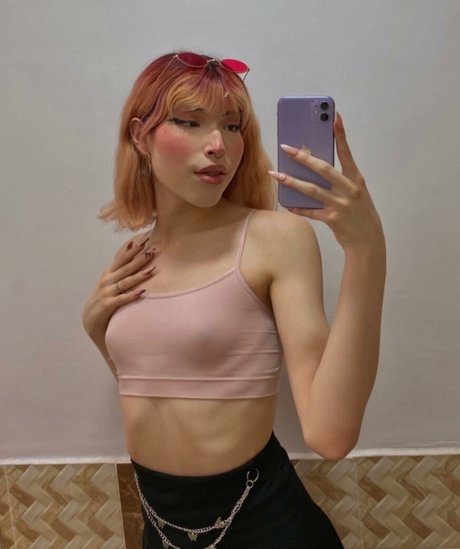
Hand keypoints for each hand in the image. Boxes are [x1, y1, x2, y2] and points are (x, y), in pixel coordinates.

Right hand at [81, 234, 156, 339]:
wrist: (90, 320)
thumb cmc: (104, 299)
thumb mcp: (110, 281)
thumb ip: (121, 268)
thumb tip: (132, 250)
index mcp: (109, 273)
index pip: (122, 259)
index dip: (134, 250)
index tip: (145, 241)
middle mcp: (107, 281)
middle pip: (126, 268)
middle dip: (140, 259)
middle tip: (153, 251)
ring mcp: (107, 292)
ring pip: (125, 282)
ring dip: (138, 276)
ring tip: (151, 271)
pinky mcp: (107, 305)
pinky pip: (121, 299)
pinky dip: (131, 295)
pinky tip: (141, 293)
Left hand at [269, 112, 383, 252]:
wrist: (368, 240)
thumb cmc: (360, 213)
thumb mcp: (356, 193)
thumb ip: (340, 181)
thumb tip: (315, 167)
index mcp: (357, 180)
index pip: (346, 153)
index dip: (340, 135)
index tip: (334, 117)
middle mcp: (350, 190)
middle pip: (323, 169)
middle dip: (303, 158)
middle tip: (287, 148)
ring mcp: (341, 205)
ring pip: (311, 190)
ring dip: (292, 182)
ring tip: (276, 175)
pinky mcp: (332, 220)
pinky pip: (310, 212)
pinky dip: (298, 208)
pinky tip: (287, 204)